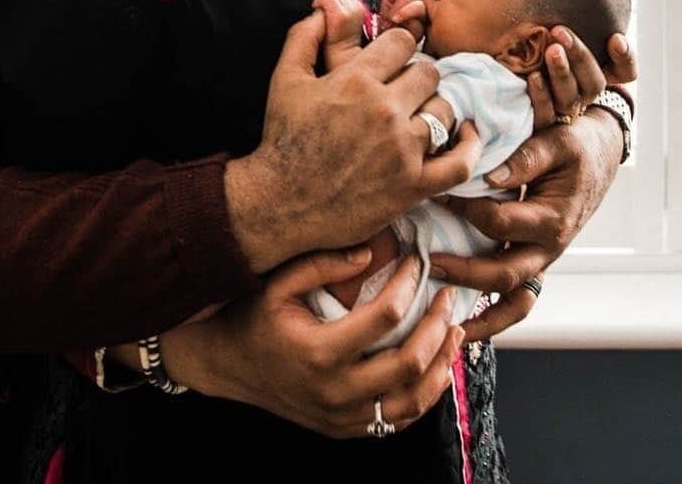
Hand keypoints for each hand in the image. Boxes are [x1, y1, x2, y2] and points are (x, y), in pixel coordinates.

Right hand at [147, 248, 466, 438]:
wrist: (226, 364)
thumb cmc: (252, 316)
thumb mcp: (278, 282)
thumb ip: (322, 264)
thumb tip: (370, 253)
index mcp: (319, 351)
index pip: (385, 319)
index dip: (408, 286)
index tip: (417, 262)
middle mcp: (334, 391)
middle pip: (408, 364)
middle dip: (437, 327)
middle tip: (448, 297)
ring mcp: (342, 416)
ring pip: (411, 401)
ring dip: (442, 366)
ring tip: (455, 332)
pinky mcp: (344, 428)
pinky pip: (396, 421)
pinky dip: (424, 396)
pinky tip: (435, 366)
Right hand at [226, 6, 478, 272]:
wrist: (281, 203)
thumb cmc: (283, 140)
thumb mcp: (284, 79)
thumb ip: (304, 36)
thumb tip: (323, 6)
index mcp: (356, 80)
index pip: (403, 42)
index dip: (397, 48)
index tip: (390, 61)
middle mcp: (385, 110)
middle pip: (429, 73)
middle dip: (417, 76)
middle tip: (402, 90)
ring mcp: (403, 149)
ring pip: (445, 110)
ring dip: (433, 108)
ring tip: (417, 115)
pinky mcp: (414, 185)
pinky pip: (460, 162)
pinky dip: (469, 146)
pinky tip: (465, 134)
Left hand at [429, 108, 620, 341]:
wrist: (599, 156)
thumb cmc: (576, 147)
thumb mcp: (556, 142)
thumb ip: (525, 158)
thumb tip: (490, 176)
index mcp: (552, 219)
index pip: (498, 222)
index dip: (463, 209)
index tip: (436, 193)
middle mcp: (548, 248)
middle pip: (503, 274)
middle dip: (463, 273)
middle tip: (428, 262)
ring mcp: (540, 260)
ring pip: (513, 302)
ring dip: (480, 315)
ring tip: (443, 318)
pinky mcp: (532, 262)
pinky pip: (515, 301)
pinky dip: (492, 316)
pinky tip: (462, 324)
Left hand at [527, 26, 636, 130]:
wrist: (494, 81)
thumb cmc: (528, 43)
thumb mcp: (548, 31)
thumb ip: (562, 16)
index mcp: (593, 71)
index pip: (624, 71)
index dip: (625, 57)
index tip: (615, 37)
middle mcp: (581, 92)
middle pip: (594, 83)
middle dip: (580, 56)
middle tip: (560, 31)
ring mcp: (561, 108)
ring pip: (571, 98)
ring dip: (562, 72)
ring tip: (550, 50)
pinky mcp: (538, 120)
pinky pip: (544, 115)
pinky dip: (541, 96)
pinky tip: (533, 76)